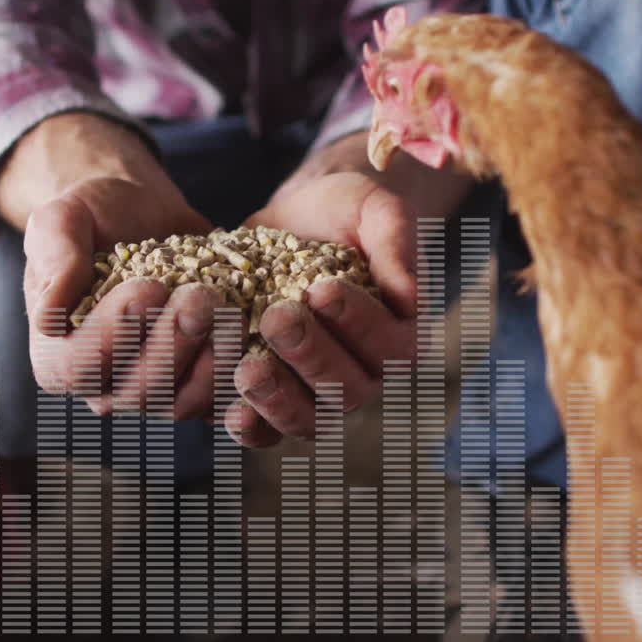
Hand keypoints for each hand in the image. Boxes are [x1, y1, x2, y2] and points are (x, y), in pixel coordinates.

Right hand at [11, 115, 221, 417]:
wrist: (144, 215)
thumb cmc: (96, 216)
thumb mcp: (63, 219)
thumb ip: (54, 257)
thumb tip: (50, 315)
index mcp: (56, 358)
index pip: (82, 365)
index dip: (117, 332)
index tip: (149, 285)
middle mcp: (103, 387)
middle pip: (140, 390)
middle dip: (176, 343)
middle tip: (204, 295)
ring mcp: (155, 392)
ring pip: (185, 400)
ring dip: (213, 358)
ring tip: (232, 307)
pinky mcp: (197, 386)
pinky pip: (221, 398)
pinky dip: (242, 371)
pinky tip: (258, 331)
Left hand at [227, 170, 418, 446]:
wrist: (292, 221)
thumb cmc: (342, 214)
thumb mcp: (373, 210)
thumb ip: (396, 241)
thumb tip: (411, 297)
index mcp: (398, 335)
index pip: (389, 345)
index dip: (358, 323)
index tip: (323, 289)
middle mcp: (364, 375)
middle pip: (347, 389)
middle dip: (311, 355)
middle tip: (277, 318)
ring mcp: (318, 394)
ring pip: (309, 419)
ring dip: (279, 401)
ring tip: (249, 370)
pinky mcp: (274, 399)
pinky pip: (268, 431)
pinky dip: (251, 428)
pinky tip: (230, 412)